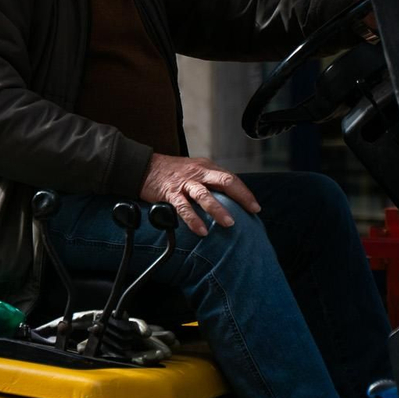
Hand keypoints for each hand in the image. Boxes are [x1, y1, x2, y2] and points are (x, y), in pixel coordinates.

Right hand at [138, 154, 259, 236]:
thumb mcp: (193, 170)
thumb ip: (209, 181)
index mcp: (205, 167)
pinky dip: (193, 220)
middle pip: (225, 181)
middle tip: (251, 211)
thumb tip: (227, 200)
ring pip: (205, 195)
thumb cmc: (170, 172)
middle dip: (241, 196)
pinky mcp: (170, 193)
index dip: (244, 192)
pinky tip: (201, 230)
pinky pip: (184, 207)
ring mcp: (184, 183)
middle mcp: (198, 173)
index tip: (255, 207)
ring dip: (218, 210)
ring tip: (229, 223)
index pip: (231, 178)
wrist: (144, 166)